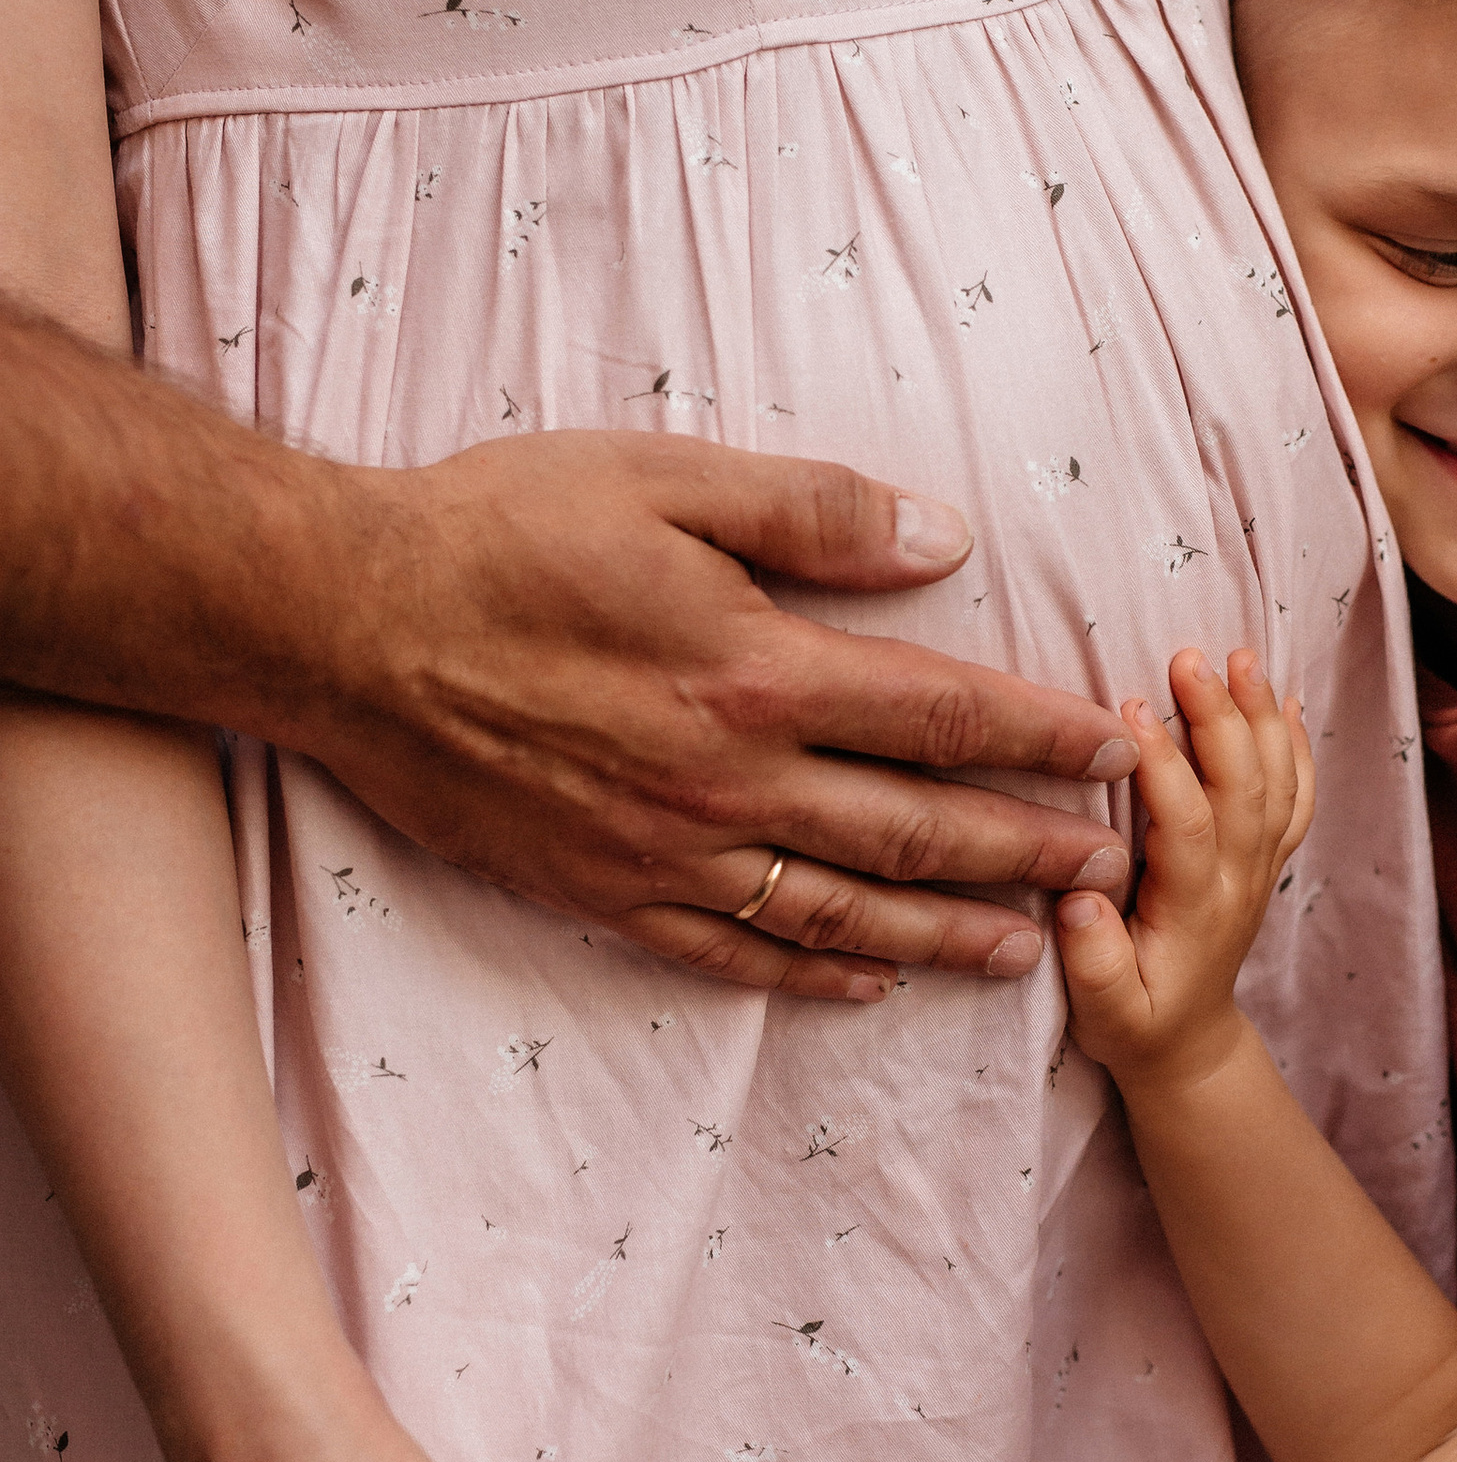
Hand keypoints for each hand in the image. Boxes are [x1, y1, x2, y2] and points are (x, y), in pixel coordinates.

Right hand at [314, 430, 1137, 998]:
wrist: (338, 622)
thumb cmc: (498, 530)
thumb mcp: (663, 478)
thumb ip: (812, 510)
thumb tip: (942, 539)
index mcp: (755, 671)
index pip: (940, 713)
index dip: (1040, 737)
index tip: (1114, 752)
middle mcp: (725, 779)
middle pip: (913, 832)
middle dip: (1025, 854)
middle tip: (1113, 871)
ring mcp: (663, 850)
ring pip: (838, 912)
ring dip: (943, 934)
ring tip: (1030, 950)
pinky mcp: (602, 890)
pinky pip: (732, 951)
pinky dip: (813, 974)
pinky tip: (870, 984)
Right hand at [1054, 647, 1312, 1097]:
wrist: (1189, 1047)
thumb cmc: (1136, 1025)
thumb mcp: (1105, 1013)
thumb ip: (1094, 961)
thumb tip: (1081, 899)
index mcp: (1197, 909)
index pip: (1190, 825)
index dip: (1166, 767)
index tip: (1131, 711)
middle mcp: (1239, 881)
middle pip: (1244, 788)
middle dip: (1223, 717)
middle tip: (1193, 657)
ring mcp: (1260, 868)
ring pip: (1276, 783)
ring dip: (1263, 716)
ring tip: (1245, 656)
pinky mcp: (1264, 861)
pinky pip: (1294, 797)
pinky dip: (1296, 745)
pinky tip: (1288, 699)